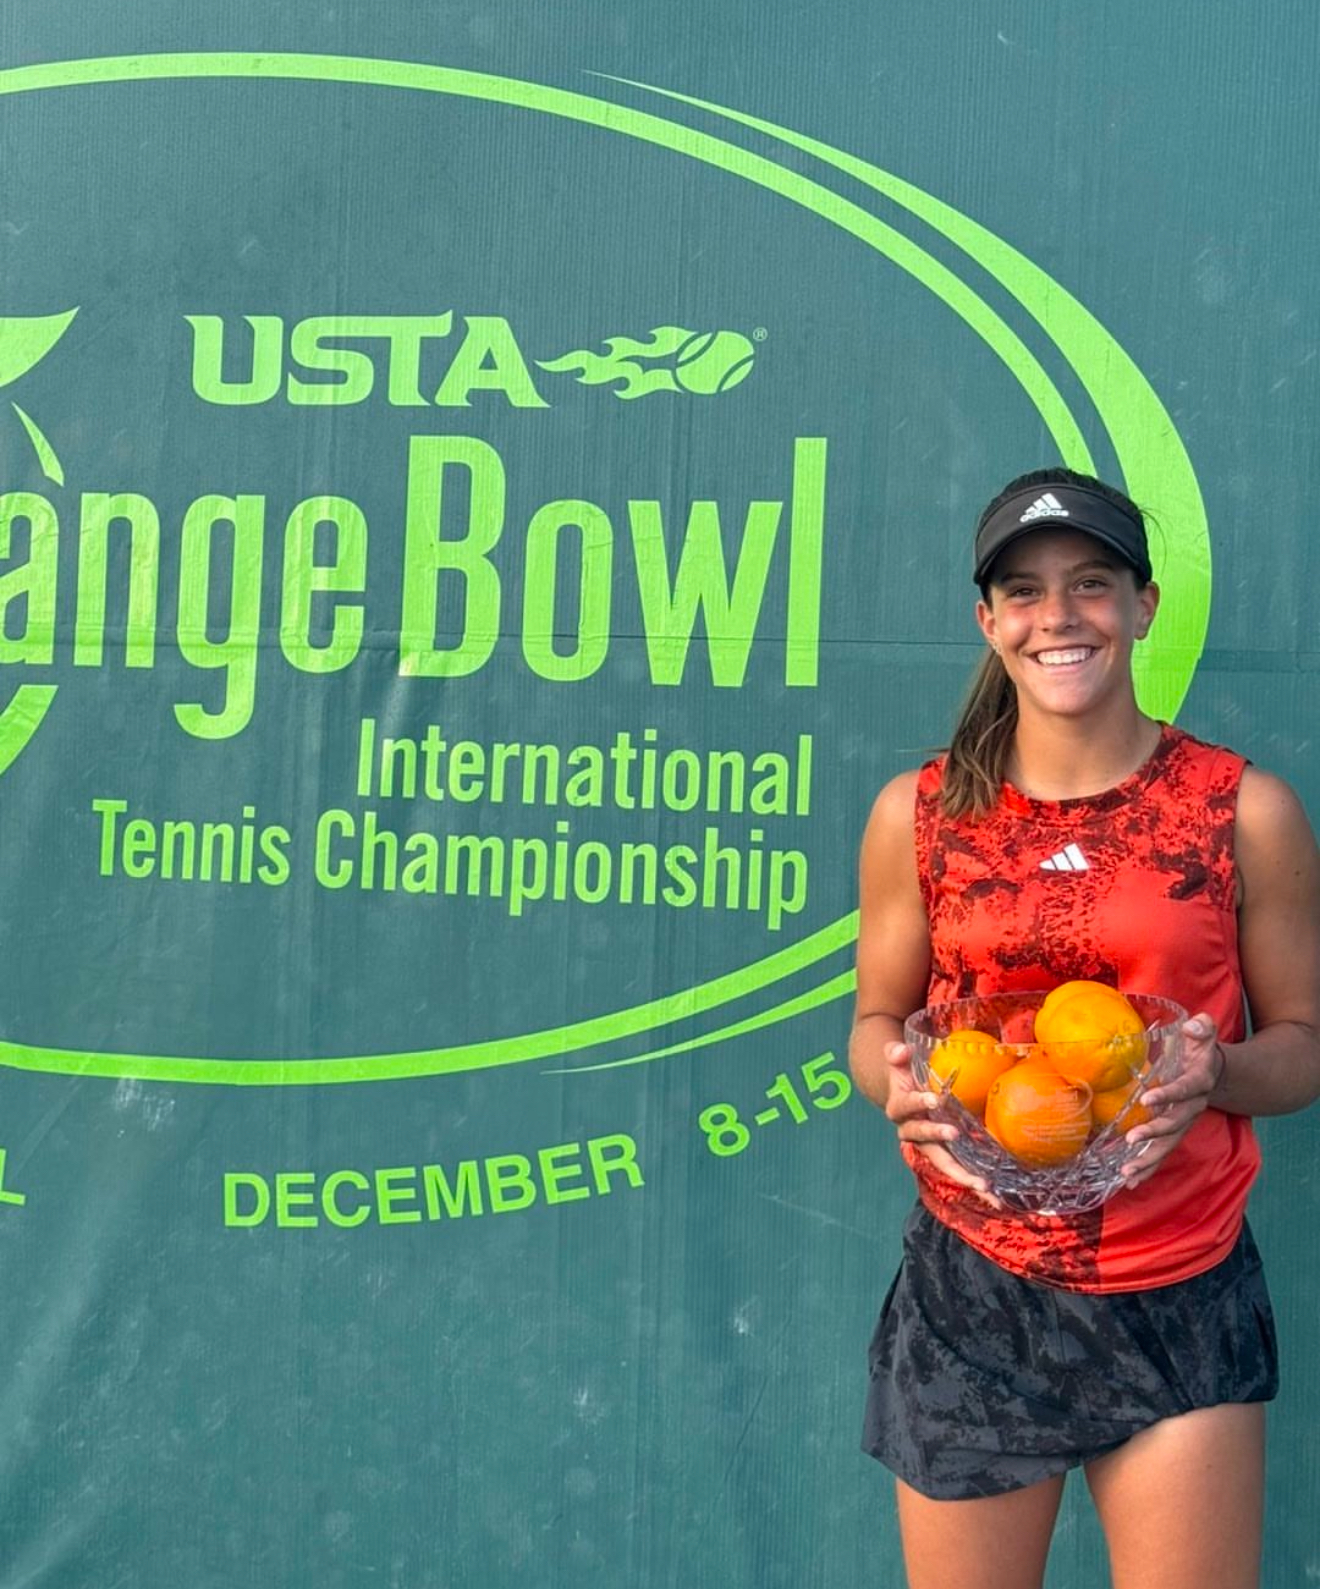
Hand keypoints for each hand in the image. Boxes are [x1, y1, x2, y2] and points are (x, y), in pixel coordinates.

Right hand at [883, 1041, 1002, 1208]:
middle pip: (922, 1140)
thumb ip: (896, 1054)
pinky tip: (993, 1194)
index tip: (933, 1099)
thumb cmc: (906, 1075)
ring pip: (942, 1163)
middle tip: (954, 1134)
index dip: (917, 1103)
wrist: (904, 1095)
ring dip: (961, 1175)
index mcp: (898, 1108)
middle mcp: (911, 1131)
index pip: (905, 1106)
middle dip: (937, 1139)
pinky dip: (972, 1182)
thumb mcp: (898, 1061)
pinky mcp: (944, 1154)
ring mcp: (928, 1146)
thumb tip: (900, 1049)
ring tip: (983, 1185)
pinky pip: (957, 1169)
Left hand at [1119, 1012, 1224, 1188]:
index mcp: (1199, 1081)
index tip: (1148, 1098)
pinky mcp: (1175, 1131)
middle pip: (1175, 1124)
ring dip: (1149, 1159)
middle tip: (1131, 1140)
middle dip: (1155, 1133)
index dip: (1169, 1094)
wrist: (1213, 1070)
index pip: (1185, 1089)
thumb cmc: (1199, 1047)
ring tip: (1128, 1173)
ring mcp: (1184, 1121)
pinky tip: (1131, 1180)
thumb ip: (1201, 1027)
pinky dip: (1148, 1167)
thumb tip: (1193, 1026)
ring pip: (1169, 1144)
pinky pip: (1163, 1151)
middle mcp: (1193, 1106)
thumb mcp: (1203, 1032)